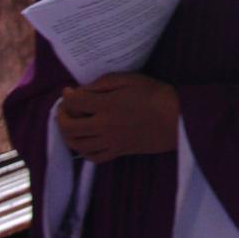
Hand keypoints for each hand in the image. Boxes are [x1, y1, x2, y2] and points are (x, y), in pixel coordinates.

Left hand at [55, 72, 177, 163]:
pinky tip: (86, 141)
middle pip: (68, 126)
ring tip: (72, 124)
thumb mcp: (131, 79)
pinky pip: (92, 157)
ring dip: (68, 134)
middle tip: (66, 108)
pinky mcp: (118, 152)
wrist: (177, 119)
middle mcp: (104, 126)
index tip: (70, 91)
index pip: (74, 103)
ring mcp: (110, 142)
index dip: (67, 96)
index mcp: (107, 106)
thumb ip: (103, 83)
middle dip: (61, 116)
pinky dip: (83, 150)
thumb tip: (81, 90)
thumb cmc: (156, 94)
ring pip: (76, 144)